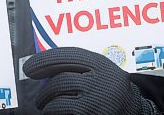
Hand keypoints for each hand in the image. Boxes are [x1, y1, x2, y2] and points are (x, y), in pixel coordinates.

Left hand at [23, 47, 159, 114]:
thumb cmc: (112, 89)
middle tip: (33, 86)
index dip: (44, 59)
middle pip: (60, 76)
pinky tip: (51, 109)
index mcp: (101, 63)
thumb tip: (47, 64)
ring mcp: (94, 98)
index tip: (30, 66)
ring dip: (45, 98)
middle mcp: (98, 79)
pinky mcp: (89, 113)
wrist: (133, 110)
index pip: (67, 55)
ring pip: (58, 93)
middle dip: (42, 82)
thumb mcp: (102, 70)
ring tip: (43, 102)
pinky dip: (52, 108)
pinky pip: (62, 108)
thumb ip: (82, 65)